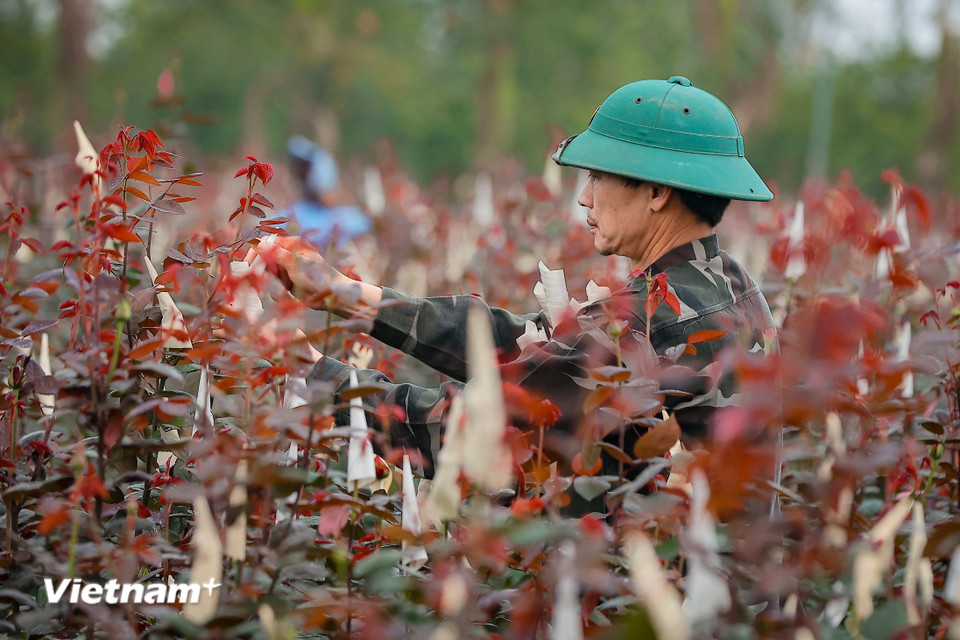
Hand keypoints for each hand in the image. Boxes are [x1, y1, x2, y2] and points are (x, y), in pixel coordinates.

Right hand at [253, 235, 382, 317]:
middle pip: (265, 259)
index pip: (266, 243)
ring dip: (273, 283)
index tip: (249, 266)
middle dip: (266, 272)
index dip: (256, 254)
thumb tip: (259, 243)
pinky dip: (278, 290)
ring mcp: (289, 267)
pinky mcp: (289, 280)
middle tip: (269, 283)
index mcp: (292, 244)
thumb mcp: (296, 265)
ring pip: (268, 274)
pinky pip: (275, 284)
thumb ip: (277, 254)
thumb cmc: (318, 278)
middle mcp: (289, 253)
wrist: (332, 296)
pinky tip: (286, 295)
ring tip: (284, 291)